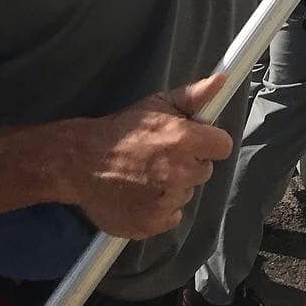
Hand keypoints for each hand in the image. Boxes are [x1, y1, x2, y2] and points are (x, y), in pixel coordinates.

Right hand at [60, 72, 232, 239]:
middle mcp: (179, 173)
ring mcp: (165, 202)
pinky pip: (172, 216)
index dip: (210, 142)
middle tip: (164, 156)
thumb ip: (194, 95)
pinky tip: (143, 194)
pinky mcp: (151, 224)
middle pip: (205, 171)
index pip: (223, 146)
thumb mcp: (158, 104)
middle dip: (190, 163)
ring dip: (174, 186)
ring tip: (148, 174)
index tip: (196, 141)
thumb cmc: (123, 130)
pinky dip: (161, 208)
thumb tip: (222, 81)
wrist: (82, 162)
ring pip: (187, 193)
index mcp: (184, 140)